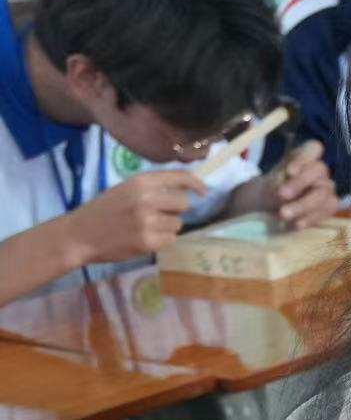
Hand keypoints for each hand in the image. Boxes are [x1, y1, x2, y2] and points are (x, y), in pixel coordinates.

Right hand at [67, 170, 206, 263]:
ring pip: (178, 223)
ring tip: (146, 227)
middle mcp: (146, 199)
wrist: (78, 235)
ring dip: (168, 227)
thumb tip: (186, 189)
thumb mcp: (124, 189)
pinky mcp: (148, 241)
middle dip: (176, 210)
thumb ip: (151, 188)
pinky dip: (162, 240)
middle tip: (159, 214)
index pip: (178, 178)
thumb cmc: (103, 211)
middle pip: (183, 203)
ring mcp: (147, 221)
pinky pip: (171, 239)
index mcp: (139, 182)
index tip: (203, 191)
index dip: (195, 183)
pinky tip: (145, 238)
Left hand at [269, 139, 338, 227]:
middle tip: (281, 196)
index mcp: (303, 157)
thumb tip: (282, 187)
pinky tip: (297, 225)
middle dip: (300, 183)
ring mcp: (326, 188)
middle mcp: (318, 171)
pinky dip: (311, 218)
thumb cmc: (267, 192)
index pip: (314, 148)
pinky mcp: (328, 206)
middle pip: (319, 170)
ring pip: (324, 192)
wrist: (266, 211)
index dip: (304, 158)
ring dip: (303, 204)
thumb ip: (274, 183)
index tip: (289, 171)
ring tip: (284, 215)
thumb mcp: (264, 185)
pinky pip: (327, 210)